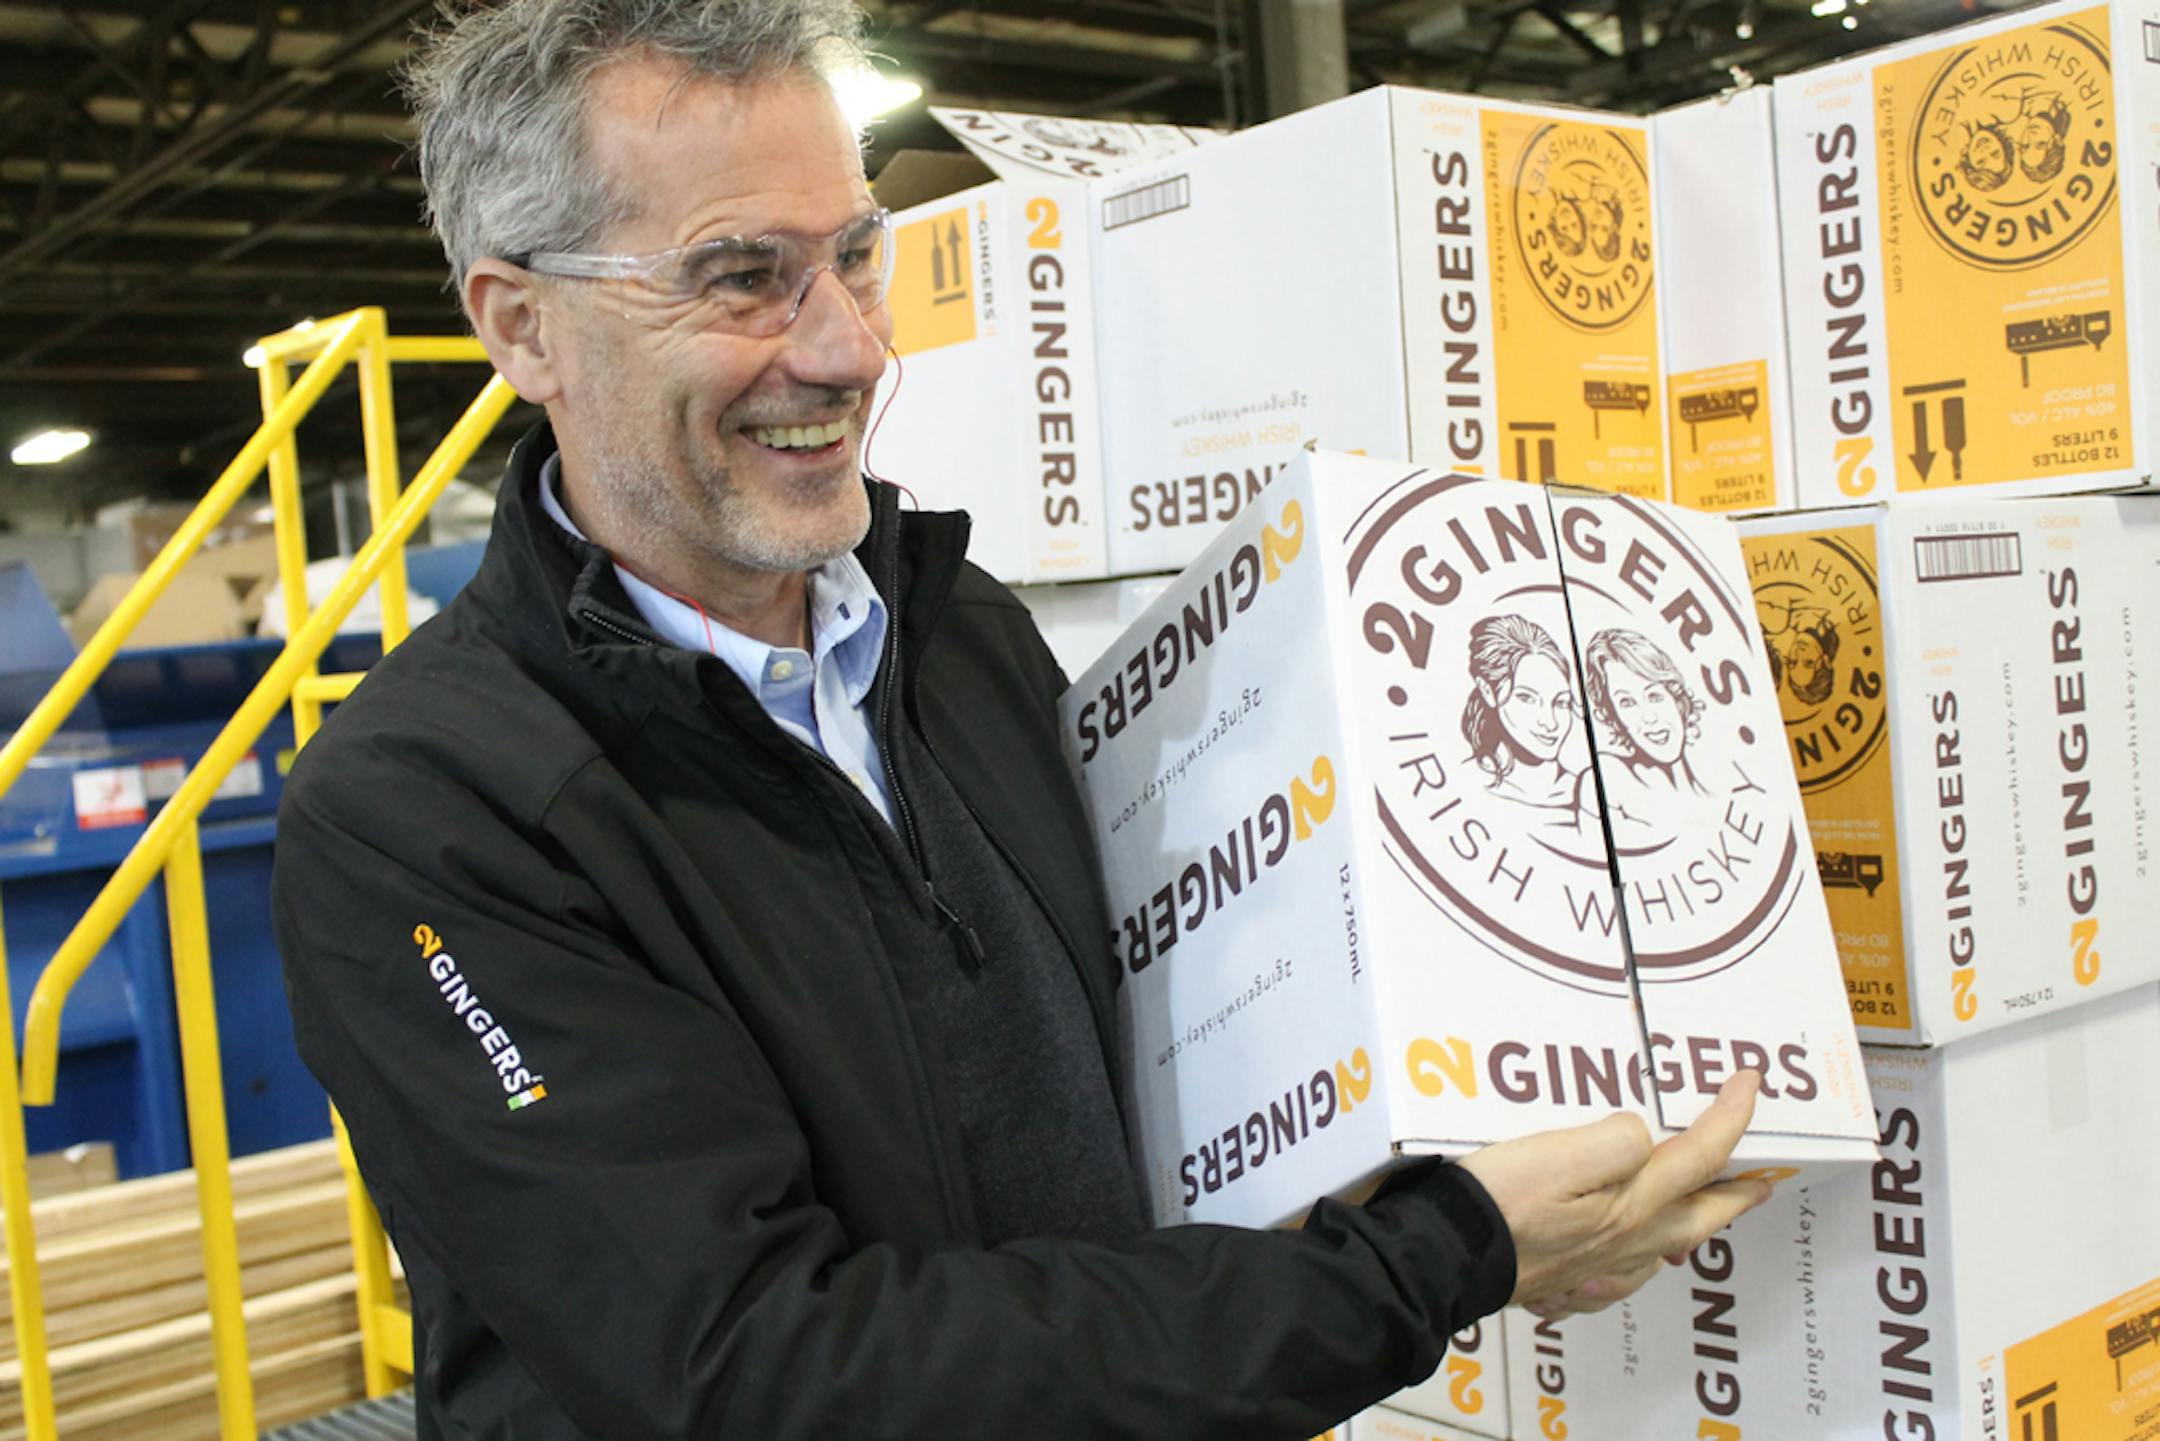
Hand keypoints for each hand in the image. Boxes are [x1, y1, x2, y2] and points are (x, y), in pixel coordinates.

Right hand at [1456, 1070, 1771, 1318]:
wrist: (1446, 1258)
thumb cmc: (1497, 1203)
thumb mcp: (1560, 1152)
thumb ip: (1615, 1140)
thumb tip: (1640, 1137)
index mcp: (1632, 1204)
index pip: (1700, 1155)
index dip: (1731, 1117)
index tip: (1748, 1083)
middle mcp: (1626, 1242)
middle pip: (1699, 1214)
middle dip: (1735, 1194)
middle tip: (1762, 1182)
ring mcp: (1598, 1269)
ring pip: (1665, 1248)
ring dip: (1694, 1227)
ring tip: (1702, 1213)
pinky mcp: (1567, 1284)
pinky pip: (1622, 1276)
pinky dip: (1640, 1262)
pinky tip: (1631, 1259)